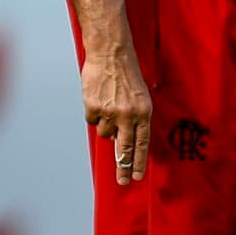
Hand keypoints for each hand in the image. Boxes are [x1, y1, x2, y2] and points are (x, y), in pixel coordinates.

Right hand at [82, 41, 152, 185]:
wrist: (111, 53)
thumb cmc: (127, 75)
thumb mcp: (140, 97)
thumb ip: (135, 119)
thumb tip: (123, 142)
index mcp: (143, 112)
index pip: (141, 144)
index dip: (138, 162)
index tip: (136, 176)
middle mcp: (128, 115)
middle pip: (124, 149)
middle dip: (123, 167)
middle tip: (123, 181)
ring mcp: (109, 112)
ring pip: (104, 133)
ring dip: (105, 125)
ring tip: (108, 105)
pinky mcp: (93, 107)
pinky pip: (92, 120)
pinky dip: (94, 113)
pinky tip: (98, 98)